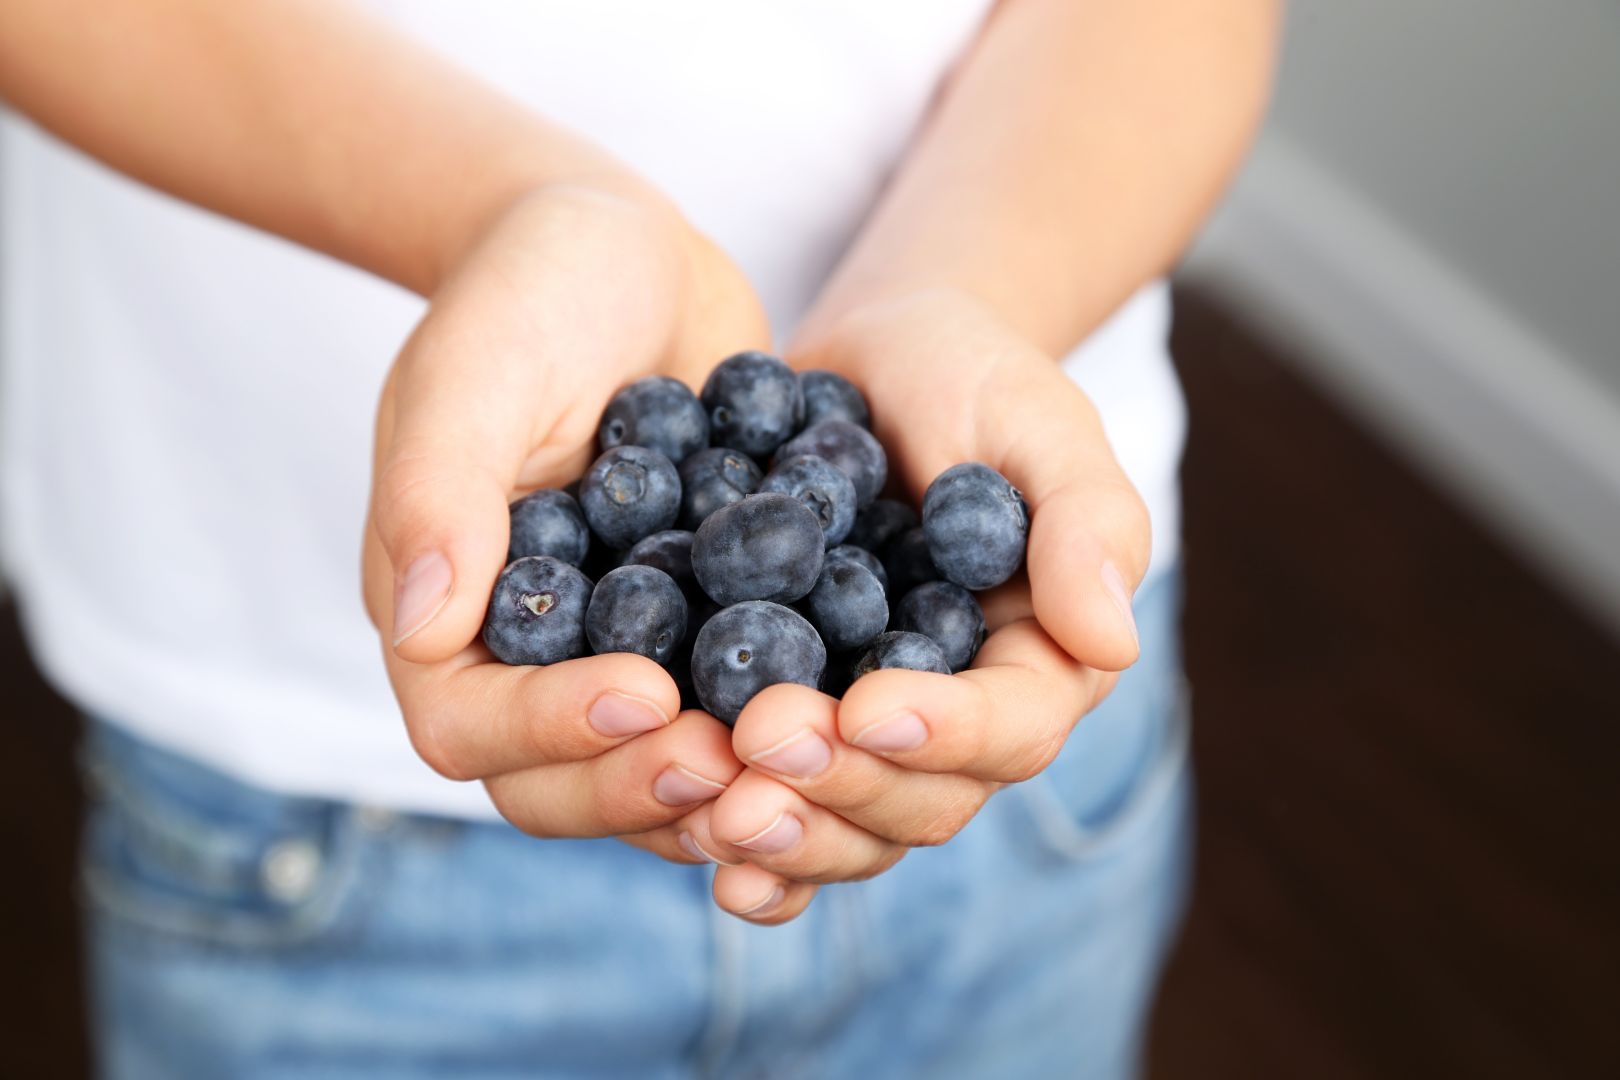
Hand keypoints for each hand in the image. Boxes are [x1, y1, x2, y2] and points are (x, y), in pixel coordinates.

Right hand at [362, 184, 768, 850]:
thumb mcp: (474, 370)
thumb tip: (422, 628)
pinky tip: (853, 714)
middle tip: (736, 762)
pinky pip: (730, 710)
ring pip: (650, 768)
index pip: (467, 724)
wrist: (629, 256)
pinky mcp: (699, 634)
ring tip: (802, 754)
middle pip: (559, 783)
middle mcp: (524, 656)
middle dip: (642, 783)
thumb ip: (440, 493)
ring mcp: (616, 653)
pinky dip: (779, 726)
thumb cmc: (530, 291)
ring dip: (721, 783)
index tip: (648, 691)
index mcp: (443, 612)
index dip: (550, 731)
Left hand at [660, 289, 1149, 922]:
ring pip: (854, 827)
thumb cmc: (969, 375)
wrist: (870, 364)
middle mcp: (962, 717)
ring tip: (717, 815)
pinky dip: (749, 849)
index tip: (868, 707)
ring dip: (790, 833)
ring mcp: (875, 730)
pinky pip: (786, 807)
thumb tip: (1110, 643)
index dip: (945, 732)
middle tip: (761, 744)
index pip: (1015, 726)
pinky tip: (698, 852)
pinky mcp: (801, 718)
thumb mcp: (1035, 418)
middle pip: (926, 800)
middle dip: (846, 786)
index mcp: (1042, 658)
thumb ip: (1085, 520)